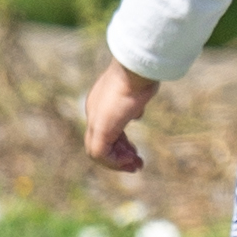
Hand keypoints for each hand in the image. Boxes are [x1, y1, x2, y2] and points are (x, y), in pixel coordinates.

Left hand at [76, 58, 153, 176]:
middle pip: (103, 142)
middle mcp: (94, 112)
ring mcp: (95, 120)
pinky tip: (130, 160)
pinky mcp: (100, 128)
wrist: (136, 69)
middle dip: (119, 156)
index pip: (108, 130)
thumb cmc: (141, 75)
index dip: (121, 144)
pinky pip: (100, 154)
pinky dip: (114, 162)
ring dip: (117, 163)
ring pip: (98, 151)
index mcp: (101, 102)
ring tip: (135, 167)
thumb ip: (134, 104)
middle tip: (137, 164)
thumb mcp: (138, 91)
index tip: (135, 151)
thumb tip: (136, 114)